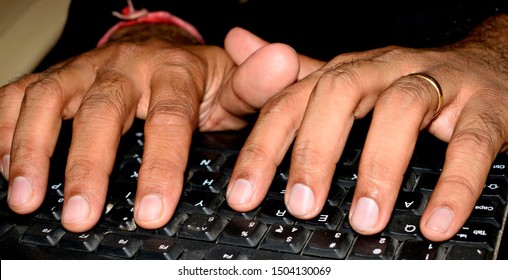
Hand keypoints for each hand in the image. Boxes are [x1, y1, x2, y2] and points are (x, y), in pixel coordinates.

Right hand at [0, 26, 301, 231]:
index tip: (153, 211)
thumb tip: (283, 61)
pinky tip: (1, 165)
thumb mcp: (232, 83)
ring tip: (24, 198)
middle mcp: (123, 70)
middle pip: (101, 113)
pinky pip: (18, 97)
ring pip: (48, 102)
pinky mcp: (54, 79)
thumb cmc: (193, 78)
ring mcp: (83, 72)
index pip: (168, 120)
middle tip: (81, 215)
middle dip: (88, 166)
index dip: (160, 166)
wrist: (158, 51)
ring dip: (31, 150)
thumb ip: (254, 84)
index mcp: (173, 74)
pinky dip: (3, 129)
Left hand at [226, 14, 507, 241]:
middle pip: (338, 95)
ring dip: (379, 168)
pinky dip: (454, 184)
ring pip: (401, 111)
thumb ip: (295, 73)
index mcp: (345, 72)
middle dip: (314, 152)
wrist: (487, 62)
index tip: (243, 194)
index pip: (291, 101)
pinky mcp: (484, 108)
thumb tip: (237, 45)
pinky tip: (436, 220)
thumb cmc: (405, 80)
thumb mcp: (346, 76)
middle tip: (301, 205)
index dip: (263, 147)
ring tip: (365, 219)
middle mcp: (384, 71)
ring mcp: (437, 84)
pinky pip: (469, 142)